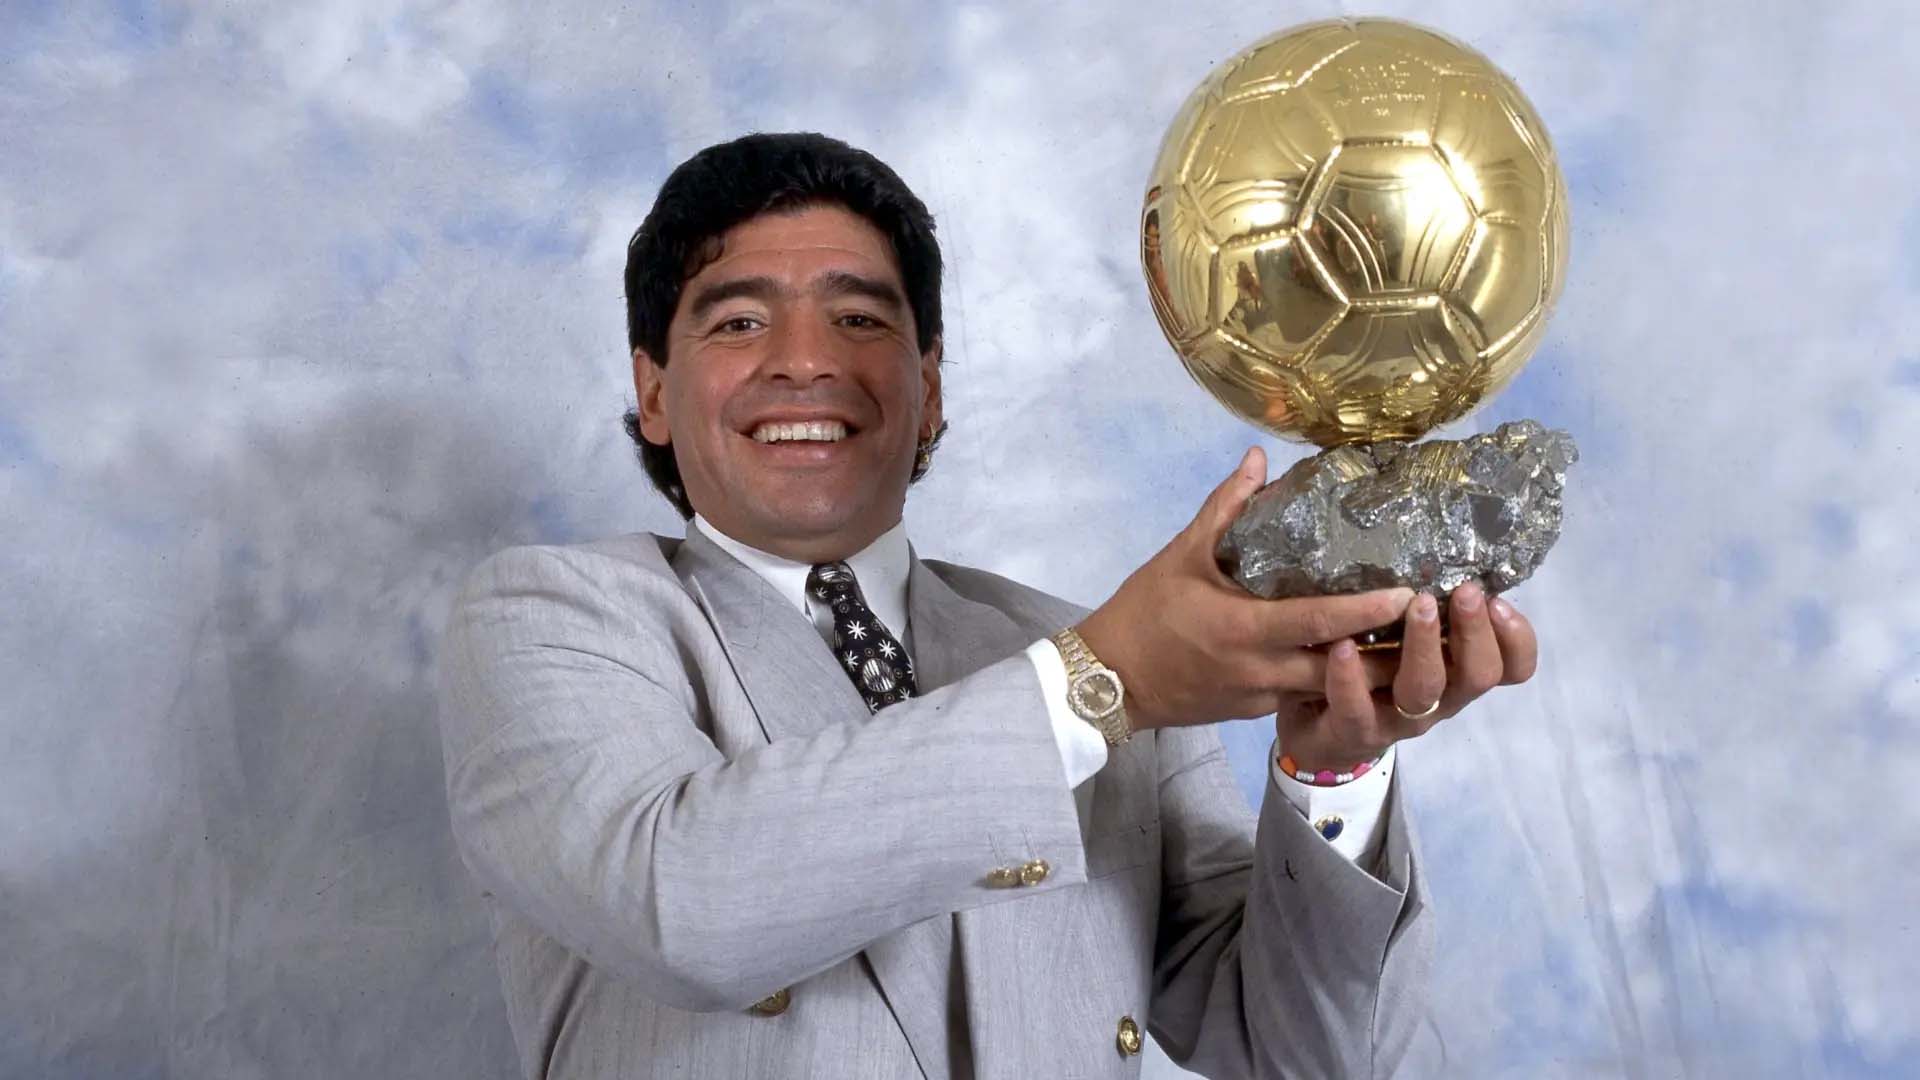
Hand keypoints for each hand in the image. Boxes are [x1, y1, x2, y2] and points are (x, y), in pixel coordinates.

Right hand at [1075, 447, 1412, 732]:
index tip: (1410, 593)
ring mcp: (1262, 696)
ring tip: (1419, 645)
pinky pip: (1308, 696)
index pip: (1319, 621)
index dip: (1367, 610)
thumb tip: (1260, 459)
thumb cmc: (1145, 612)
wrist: (1109, 679)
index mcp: (1244, 629)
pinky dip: (1341, 680)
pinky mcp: (1257, 711)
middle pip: (1343, 669)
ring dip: (1374, 672)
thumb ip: (1225, 508)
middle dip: (1393, 652)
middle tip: (1437, 626)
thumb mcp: (1180, 555)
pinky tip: (1365, 660)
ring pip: (1332, 689)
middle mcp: (1261, 670)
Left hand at [1276, 581, 1539, 771]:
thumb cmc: (1369, 669)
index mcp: (1457, 673)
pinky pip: (1357, 709)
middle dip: (1475, 632)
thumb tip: (1439, 545)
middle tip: (1466, 592)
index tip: (1499, 601)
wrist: (1320, 732)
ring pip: (1424, 690)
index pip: (1510, 667)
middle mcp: (1439, 698)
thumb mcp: (1403, 635)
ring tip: (1417, 605)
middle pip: (1478, 675)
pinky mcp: (1353, 731)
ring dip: (1424, 646)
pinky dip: (1350, 678)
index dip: (1517, 640)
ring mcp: (1398, 720)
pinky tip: (1342, 646)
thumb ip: (1427, 606)